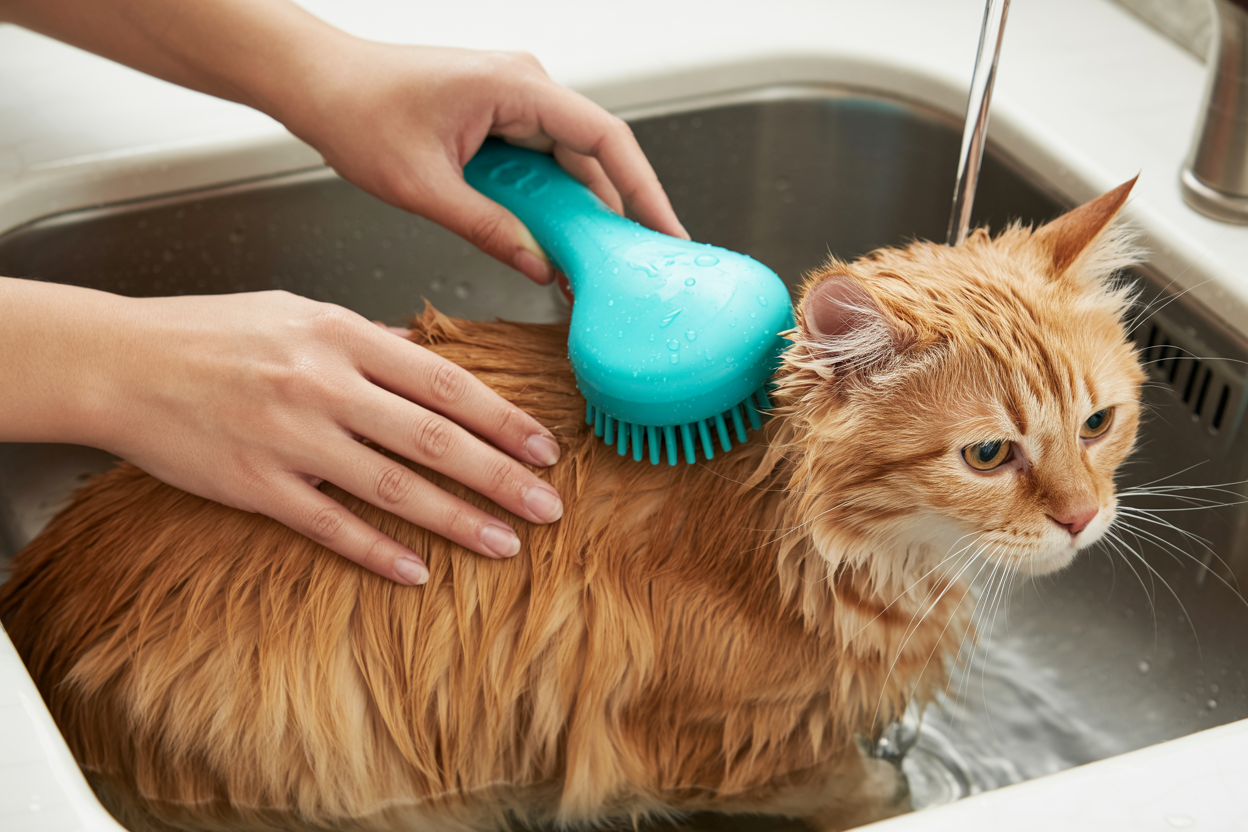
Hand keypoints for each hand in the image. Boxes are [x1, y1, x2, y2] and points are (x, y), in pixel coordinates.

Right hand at [90, 290, 563, 584]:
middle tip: (550, 504)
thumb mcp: (295, 311)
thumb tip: (421, 359)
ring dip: (458, 520)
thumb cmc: (210, 333)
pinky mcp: (257, 486)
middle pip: (436, 439)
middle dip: (501, 476)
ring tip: (507, 542)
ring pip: (395, 488)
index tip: (545, 445)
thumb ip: (364, 340)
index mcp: (341, 335)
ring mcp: (292, 439)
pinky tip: (420, 571)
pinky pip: (332, 526)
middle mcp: (325, 386)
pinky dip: (380, 552)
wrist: (120, 363)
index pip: (445, 383)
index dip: (504, 418)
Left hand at [269, 42, 688, 283]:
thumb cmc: (357, 110)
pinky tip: (554, 244)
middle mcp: (525, 87)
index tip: (666, 232)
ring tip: (594, 268)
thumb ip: (487, 229)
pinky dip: (551, 205)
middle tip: (631, 269)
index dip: (644, 190)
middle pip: (595, 157)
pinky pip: (542, 165)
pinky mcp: (499, 119)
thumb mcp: (424, 186)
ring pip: (569, 165)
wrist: (315, 83)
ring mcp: (514, 102)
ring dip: (581, 215)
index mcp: (517, 87)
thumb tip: (537, 266)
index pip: (606, 139)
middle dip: (615, 214)